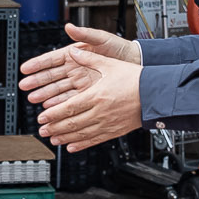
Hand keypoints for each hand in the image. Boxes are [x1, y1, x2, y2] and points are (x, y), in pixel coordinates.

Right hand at [18, 23, 141, 111]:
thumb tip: (69, 26)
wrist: (136, 64)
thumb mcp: (102, 39)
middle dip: (37, 82)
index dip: (37, 64)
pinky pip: (70, 99)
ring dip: (46, 94)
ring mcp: (80, 82)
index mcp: (75, 54)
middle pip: (51, 76)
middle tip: (25, 86)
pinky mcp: (88, 93)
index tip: (25, 69)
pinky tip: (51, 106)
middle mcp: (76, 68)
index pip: (51, 59)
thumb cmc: (120, 49)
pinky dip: (60, 103)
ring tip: (34, 99)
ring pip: (58, 89)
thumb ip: (85, 34)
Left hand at [31, 46, 146, 150]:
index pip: (69, 107)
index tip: (42, 116)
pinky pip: (95, 140)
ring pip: (81, 134)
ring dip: (64, 137)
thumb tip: (74, 51)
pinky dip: (81, 144)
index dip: (53, 113)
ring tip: (52, 139)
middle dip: (54, 127)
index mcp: (96, 95)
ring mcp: (107, 123)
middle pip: (72, 123)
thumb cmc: (136, 79)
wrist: (156, 94)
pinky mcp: (114, 131)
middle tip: (42, 130)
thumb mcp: (111, 64)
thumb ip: (90, 59)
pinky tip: (72, 146)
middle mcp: (100, 112)